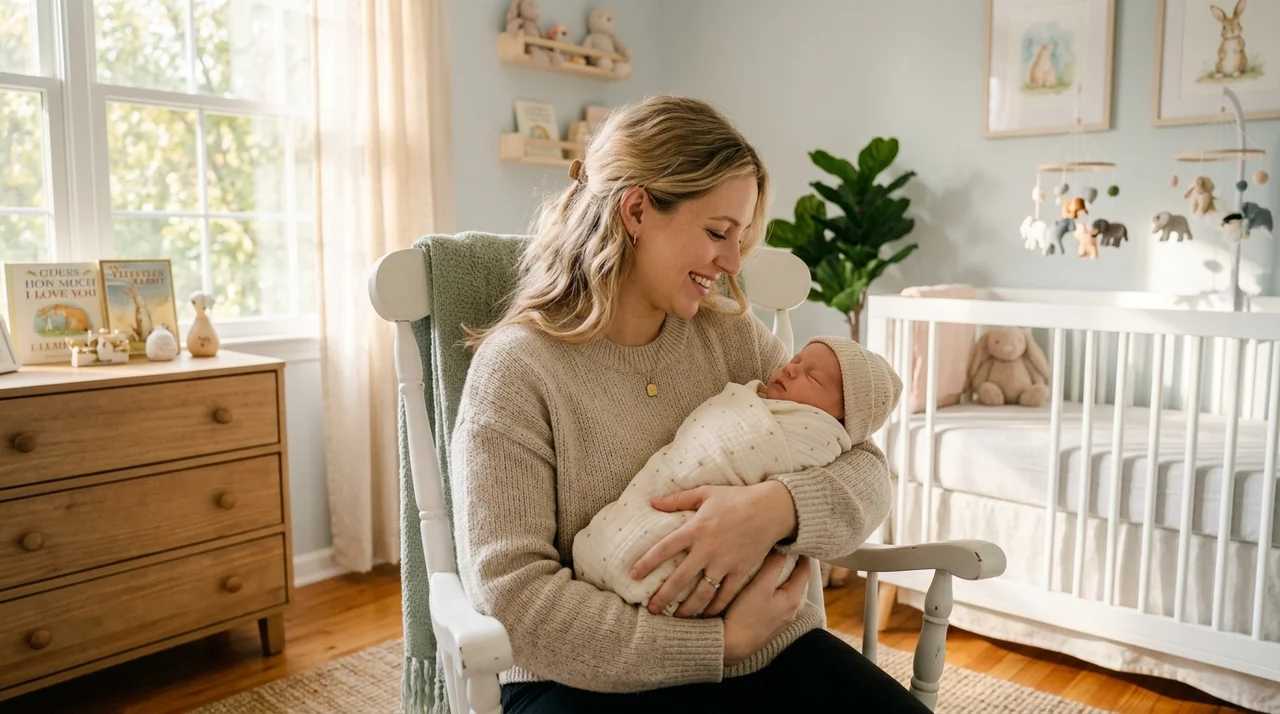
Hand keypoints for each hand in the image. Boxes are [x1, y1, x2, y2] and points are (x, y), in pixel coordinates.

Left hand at [629, 481, 796, 617]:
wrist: (772, 509)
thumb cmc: (737, 498)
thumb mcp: (705, 492)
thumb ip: (677, 499)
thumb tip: (651, 501)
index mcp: (696, 528)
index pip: (664, 548)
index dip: (646, 563)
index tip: (632, 576)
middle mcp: (708, 549)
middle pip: (680, 578)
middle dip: (663, 596)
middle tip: (650, 610)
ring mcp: (725, 562)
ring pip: (702, 592)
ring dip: (687, 608)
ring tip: (675, 619)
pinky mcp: (741, 571)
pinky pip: (726, 595)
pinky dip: (715, 608)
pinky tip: (705, 617)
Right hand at [723, 553, 809, 664]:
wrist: (731, 645)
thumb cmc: (745, 616)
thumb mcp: (760, 586)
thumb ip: (773, 566)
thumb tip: (783, 549)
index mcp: (792, 599)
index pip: (805, 571)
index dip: (802, 555)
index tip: (797, 542)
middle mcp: (791, 610)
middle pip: (797, 581)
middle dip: (792, 565)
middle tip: (785, 549)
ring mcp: (781, 619)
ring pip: (786, 591)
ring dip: (782, 578)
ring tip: (773, 564)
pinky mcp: (770, 625)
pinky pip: (777, 601)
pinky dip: (774, 590)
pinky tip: (763, 587)